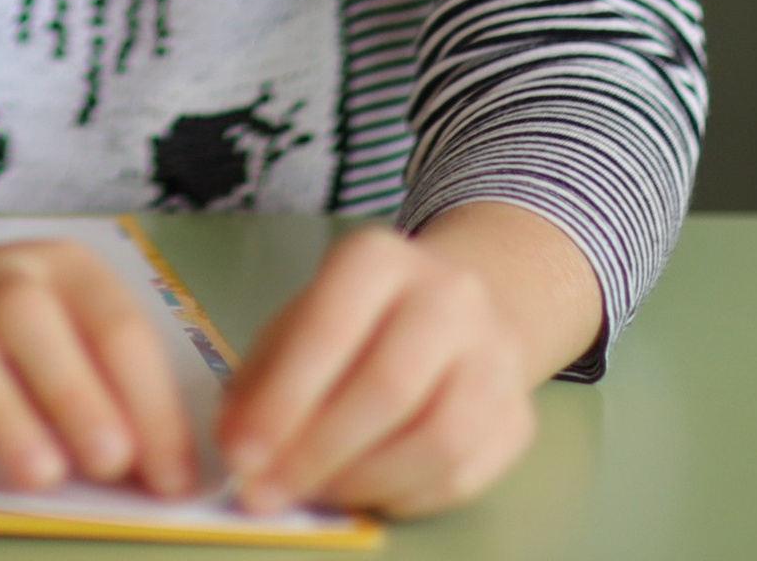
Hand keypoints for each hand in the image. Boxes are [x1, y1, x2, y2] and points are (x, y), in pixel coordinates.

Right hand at [0, 224, 198, 498]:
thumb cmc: (11, 331)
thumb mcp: (71, 338)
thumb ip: (114, 398)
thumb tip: (164, 480)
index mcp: (63, 271)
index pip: (114, 325)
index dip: (149, 402)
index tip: (173, 481)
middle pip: (24, 310)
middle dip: (70, 386)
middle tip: (108, 461)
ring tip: (38, 475)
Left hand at [219, 205, 595, 516]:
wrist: (458, 304)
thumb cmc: (360, 318)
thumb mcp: (302, 319)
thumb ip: (264, 377)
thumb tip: (236, 446)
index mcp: (377, 258)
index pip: (328, 331)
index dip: (282, 402)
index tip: (241, 456)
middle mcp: (448, 297)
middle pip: (387, 389)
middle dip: (318, 453)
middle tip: (269, 492)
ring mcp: (495, 357)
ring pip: (436, 441)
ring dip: (364, 483)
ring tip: (315, 495)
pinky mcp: (520, 416)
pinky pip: (465, 476)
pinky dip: (405, 498)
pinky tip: (365, 495)